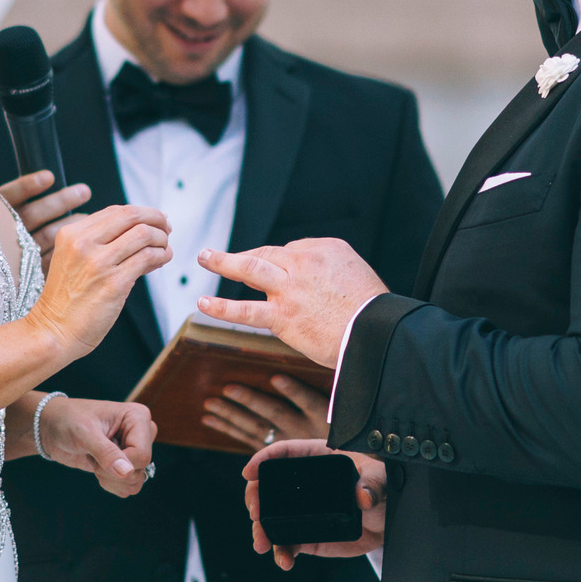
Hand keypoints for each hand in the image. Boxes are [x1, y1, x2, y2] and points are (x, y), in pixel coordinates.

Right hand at [0, 169, 92, 255]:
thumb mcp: (5, 209)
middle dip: (60, 202)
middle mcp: (3, 233)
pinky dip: (65, 246)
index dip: (27, 187)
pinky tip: (78, 237)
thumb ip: (20, 196)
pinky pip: (51, 258)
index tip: (49, 177)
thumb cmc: (3, 229)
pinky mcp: (28, 272)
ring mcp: (16, 254)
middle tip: (84, 191)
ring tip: (85, 214)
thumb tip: (49, 179)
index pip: (10, 196)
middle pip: (33, 215)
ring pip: (47, 236)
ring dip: (68, 224)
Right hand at [29, 204, 171, 361]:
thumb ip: (103, 244)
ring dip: (162, 239)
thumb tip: (145, 233)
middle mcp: (83, 243)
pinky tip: (163, 259)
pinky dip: (162, 255)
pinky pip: (147, 257)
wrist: (52, 332)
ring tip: (165, 248)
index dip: (141, 213)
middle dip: (156, 218)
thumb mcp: (73, 261)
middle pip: (131, 215)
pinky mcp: (114, 283)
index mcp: (71, 234)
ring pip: (144, 233)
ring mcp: (98, 263)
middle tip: (166, 228)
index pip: (115, 211)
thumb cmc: (66, 301)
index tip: (154, 221)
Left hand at [37, 395, 157, 497]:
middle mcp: (141, 433)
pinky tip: (97, 466)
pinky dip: (110, 484)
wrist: (53, 428)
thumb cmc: (68, 420)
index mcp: (138, 417)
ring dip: (110, 479)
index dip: (118, 463)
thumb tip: (126, 472)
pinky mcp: (125, 464)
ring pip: (135, 482)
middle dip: (112, 472)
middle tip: (93, 455)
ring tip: (95, 459)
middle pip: (140, 469)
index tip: (95, 453)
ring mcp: (134, 450)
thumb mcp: (85, 433)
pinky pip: (128, 487)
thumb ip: (106, 453)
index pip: (142, 455)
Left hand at [196, 239, 385, 368]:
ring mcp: (290, 288)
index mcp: (326, 249)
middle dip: (240, 254)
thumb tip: (308, 276)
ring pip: (251, 269)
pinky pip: (246, 310)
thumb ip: (329, 269)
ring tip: (204, 258)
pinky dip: (222, 305)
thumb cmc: (372, 310)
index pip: (291, 251)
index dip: (281, 264)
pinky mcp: (283, 316)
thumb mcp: (356, 272)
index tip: (278, 278)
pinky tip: (203, 303)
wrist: (377, 332)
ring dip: (224, 262)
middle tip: (214, 253)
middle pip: (266, 253)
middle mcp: (305, 262)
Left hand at [202, 373, 329, 450]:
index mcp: (321, 418)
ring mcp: (286, 443)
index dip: (294, 391)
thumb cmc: (334, 428)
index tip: (277, 377)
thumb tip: (294, 366)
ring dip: (231, 414)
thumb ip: (321, 393)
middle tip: (228, 388)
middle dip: (250, 400)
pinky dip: (227, 429)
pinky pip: (247, 439)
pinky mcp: (273, 451)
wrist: (332, 467)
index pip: (309, 402)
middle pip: (275, 414)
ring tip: (211, 403)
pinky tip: (210, 419)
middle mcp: (302, 431)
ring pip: (256, 427)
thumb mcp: (337, 412)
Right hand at [241, 438, 385, 569]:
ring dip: (261, 531)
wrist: (386, 520)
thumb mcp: (380, 479)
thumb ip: (373, 483)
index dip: (264, 459)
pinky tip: (284, 560)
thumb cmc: (380, 488)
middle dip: (255, 499)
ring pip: (271, 518)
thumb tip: (362, 496)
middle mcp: (301, 485)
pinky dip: (282, 553)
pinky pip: (287, 543)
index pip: (284, 454)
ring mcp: (300, 511)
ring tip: (262, 543)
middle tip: (256, 513)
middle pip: (268, 487)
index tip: (249, 472)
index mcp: (316, 459)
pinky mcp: (305, 534)